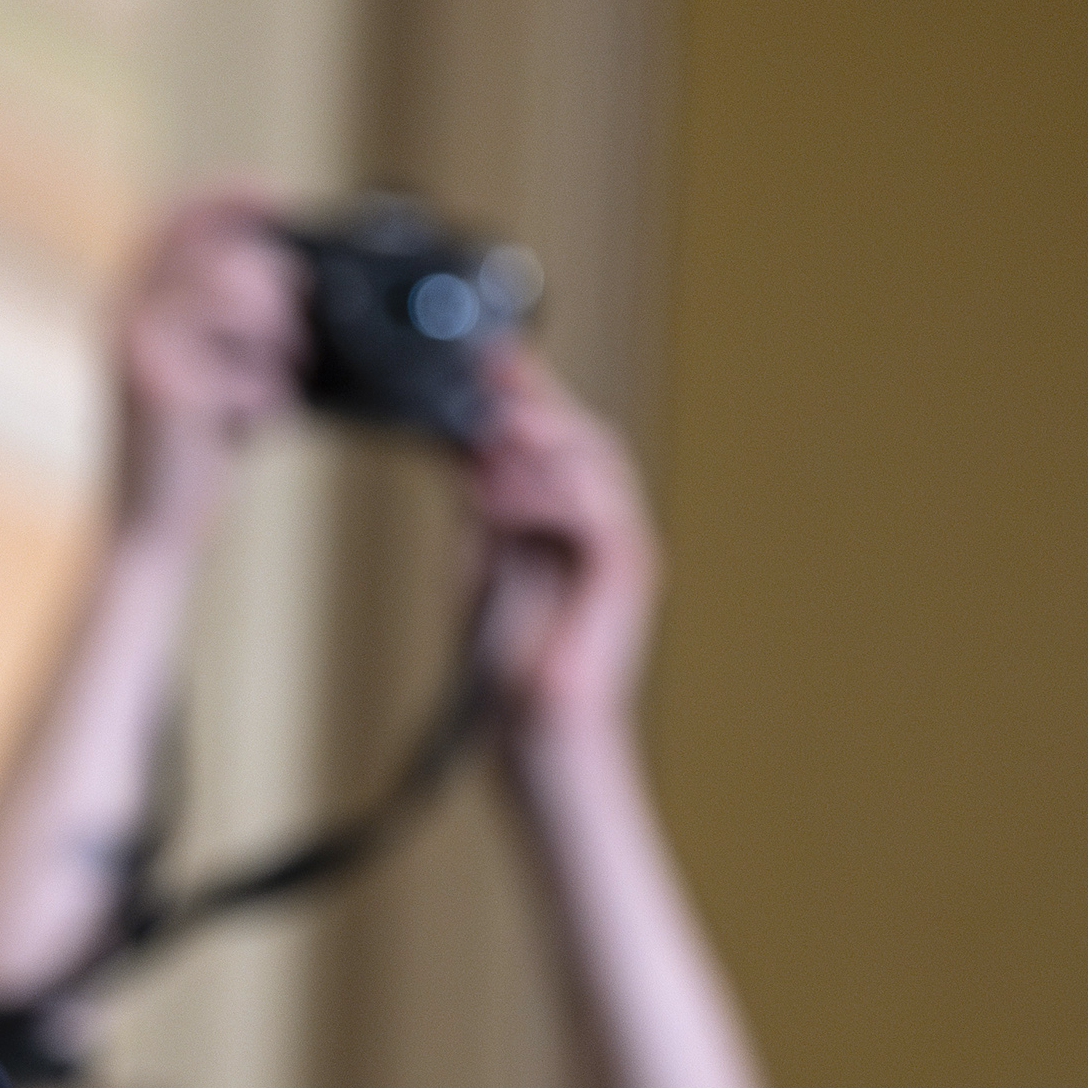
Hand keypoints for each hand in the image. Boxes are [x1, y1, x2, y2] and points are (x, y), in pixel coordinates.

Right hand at [108, 188, 305, 547]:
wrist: (149, 525)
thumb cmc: (188, 449)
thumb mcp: (205, 368)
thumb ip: (228, 319)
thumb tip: (293, 274)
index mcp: (130, 300)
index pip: (175, 217)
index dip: (225, 196)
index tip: (273, 196)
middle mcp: (125, 313)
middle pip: (226, 257)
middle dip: (277, 291)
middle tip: (293, 340)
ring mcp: (141, 348)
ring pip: (240, 301)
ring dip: (279, 343)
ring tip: (279, 381)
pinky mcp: (165, 389)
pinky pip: (249, 369)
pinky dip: (268, 399)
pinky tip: (251, 429)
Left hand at [467, 347, 667, 753]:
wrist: (535, 734)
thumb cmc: (512, 666)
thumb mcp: (481, 562)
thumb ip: (481, 505)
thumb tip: (459, 442)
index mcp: (576, 519)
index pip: (558, 436)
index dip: (525, 390)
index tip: (482, 353)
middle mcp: (607, 524)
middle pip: (585, 433)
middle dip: (534, 396)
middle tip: (485, 369)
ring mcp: (624, 545)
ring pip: (597, 459)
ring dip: (538, 438)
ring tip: (486, 428)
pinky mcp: (628, 573)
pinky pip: (597, 510)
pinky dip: (547, 495)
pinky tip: (499, 498)